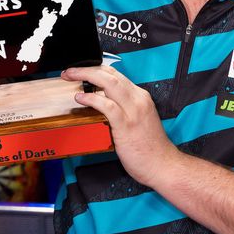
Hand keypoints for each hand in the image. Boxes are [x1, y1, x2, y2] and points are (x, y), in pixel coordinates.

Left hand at [61, 66, 178, 186]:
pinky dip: (92, 99)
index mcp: (141, 97)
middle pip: (110, 74)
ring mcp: (133, 111)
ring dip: (86, 76)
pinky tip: (80, 98)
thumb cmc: (150, 147)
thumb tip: (101, 101)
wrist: (163, 165)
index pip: (116, 74)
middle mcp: (138, 100)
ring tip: (71, 77)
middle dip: (87, 68)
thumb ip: (123, 108)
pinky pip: (107, 106)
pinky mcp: (126, 125)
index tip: (81, 71)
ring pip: (109, 83)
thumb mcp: (138, 119)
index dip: (96, 69)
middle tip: (70, 71)